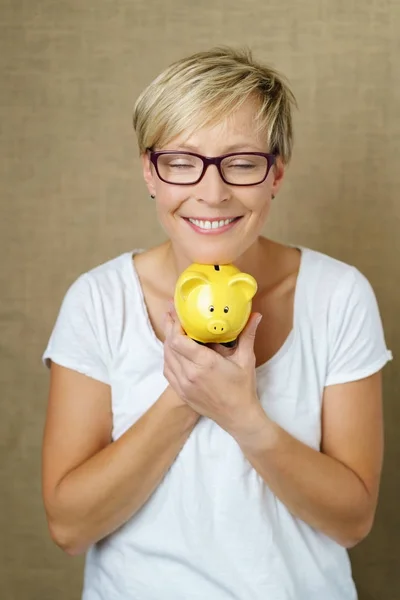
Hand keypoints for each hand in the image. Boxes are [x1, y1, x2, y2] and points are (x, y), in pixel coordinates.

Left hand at [162, 301, 264, 435]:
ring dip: (168, 342)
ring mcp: (183, 385)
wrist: (238, 416)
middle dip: (170, 327)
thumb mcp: (246, 360)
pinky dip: (168, 357)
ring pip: (166, 357)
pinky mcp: (181, 392)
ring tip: (172, 328)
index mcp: (205, 364)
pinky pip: (168, 370)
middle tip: (171, 313)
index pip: (179, 340)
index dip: (175, 324)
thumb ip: (248, 335)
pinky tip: (173, 350)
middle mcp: (190, 374)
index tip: (179, 313)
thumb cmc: (243, 388)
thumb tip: (256, 315)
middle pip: (170, 345)